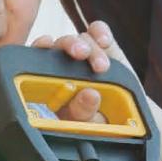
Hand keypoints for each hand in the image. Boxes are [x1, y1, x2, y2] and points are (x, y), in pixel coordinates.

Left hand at [30, 21, 161, 160]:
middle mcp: (63, 67)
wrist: (126, 124)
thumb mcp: (89, 127)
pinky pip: (97, 32)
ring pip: (78, 40)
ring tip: (101, 65)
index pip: (35, 63)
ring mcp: (83, 57)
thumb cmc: (99, 128)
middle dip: (68, 45)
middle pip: (58, 47)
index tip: (44, 45)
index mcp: (49, 86)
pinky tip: (105, 41)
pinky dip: (100, 32)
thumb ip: (85, 113)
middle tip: (80, 54)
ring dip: (88, 46)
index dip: (38, 50)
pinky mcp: (103, 49)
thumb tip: (90, 94)